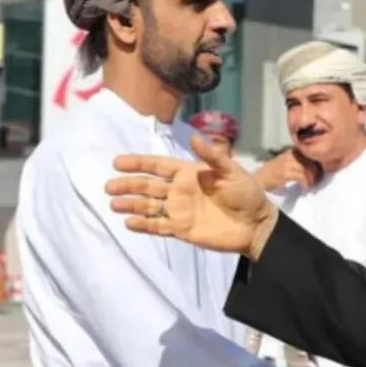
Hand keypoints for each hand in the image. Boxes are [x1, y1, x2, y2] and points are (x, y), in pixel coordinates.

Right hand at [108, 133, 280, 258]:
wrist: (255, 225)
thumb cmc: (246, 193)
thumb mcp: (231, 171)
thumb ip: (212, 156)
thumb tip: (193, 137)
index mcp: (188, 173)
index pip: (158, 166)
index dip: (138, 163)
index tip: (118, 162)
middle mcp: (179, 190)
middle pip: (148, 186)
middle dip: (129, 185)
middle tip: (109, 186)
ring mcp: (179, 211)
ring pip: (149, 207)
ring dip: (131, 205)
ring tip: (114, 204)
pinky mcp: (181, 229)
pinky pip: (158, 226)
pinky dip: (143, 225)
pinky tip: (128, 223)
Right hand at [254, 147, 320, 192]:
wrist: (260, 178)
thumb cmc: (277, 173)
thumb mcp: (291, 164)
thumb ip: (303, 163)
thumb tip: (320, 168)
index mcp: (295, 150)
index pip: (313, 153)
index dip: (320, 163)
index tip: (322, 172)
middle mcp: (292, 153)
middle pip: (313, 160)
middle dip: (318, 172)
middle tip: (317, 180)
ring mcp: (288, 162)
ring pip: (309, 168)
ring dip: (312, 179)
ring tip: (310, 184)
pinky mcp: (285, 171)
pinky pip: (302, 176)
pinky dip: (306, 183)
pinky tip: (304, 186)